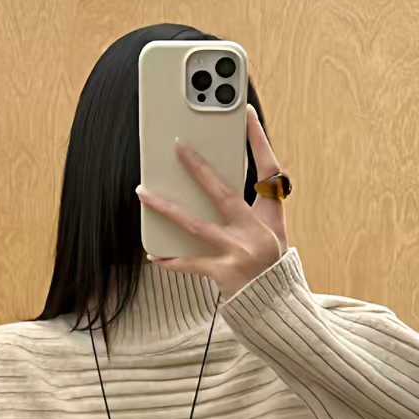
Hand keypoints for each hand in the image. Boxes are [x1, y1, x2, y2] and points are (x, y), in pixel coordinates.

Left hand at [135, 102, 290, 299]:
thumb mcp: (273, 229)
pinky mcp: (222, 273)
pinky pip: (189, 263)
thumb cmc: (270, 261)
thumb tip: (226, 178)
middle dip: (199, 168)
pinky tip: (153, 253)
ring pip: (194, 225)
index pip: (267, 170)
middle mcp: (253, 232)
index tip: (246, 114)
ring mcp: (237, 253)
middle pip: (222, 192)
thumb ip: (255, 205)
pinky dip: (171, 260)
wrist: (275, 304)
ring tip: (143, 193)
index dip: (258, 141)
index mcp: (268, 216)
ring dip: (166, 208)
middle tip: (177, 147)